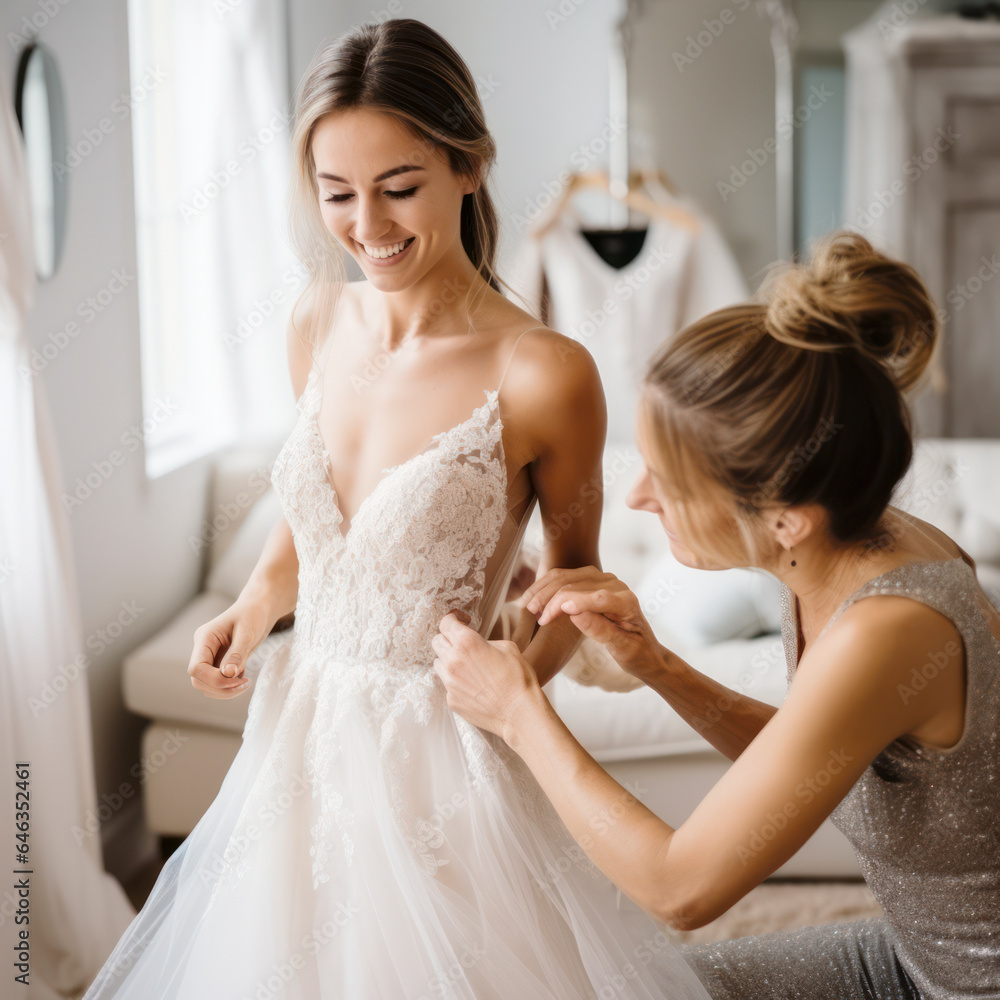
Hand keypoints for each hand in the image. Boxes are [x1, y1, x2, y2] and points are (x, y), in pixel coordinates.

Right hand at [187, 597, 272, 698]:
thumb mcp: (247, 632)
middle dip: (220, 688)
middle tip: (245, 684)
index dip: (213, 679)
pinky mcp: (220, 663)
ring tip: (246, 683)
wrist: (260, 607)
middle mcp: (203, 649)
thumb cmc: (254, 613)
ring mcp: (211, 657)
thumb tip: (227, 674)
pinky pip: (218, 683)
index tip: (237, 680)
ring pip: (207, 685)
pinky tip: (244, 679)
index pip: (196, 668)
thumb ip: (237, 653)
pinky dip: (230, 687)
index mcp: (204, 638)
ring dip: (225, 691)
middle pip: (198, 680)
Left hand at [431, 610, 542, 744]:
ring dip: (448, 661)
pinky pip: (447, 685)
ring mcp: (450, 682)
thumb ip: (485, 642)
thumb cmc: (518, 678)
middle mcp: (453, 661)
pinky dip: (456, 682)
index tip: (459, 622)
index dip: (452, 619)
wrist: (519, 712)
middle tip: (461, 644)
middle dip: (447, 639)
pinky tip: (473, 687)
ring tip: (467, 667)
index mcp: (467, 642)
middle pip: (436, 642)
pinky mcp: (451, 700)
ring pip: (438, 664)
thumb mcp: (508, 647)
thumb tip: (477, 645)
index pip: (445, 623)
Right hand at [518, 567, 660, 677]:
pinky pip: (564, 577)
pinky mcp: (591, 581)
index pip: (597, 597)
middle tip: (535, 617)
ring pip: (566, 577)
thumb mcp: (622, 648)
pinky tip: (536, 599)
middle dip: (552, 599)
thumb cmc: (636, 653)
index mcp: (627, 602)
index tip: (550, 615)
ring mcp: (603, 580)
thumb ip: (600, 630)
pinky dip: (547, 585)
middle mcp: (616, 585)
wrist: (645, 651)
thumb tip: (575, 614)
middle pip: (577, 584)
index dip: (573, 602)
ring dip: (545, 590)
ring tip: (529, 608)